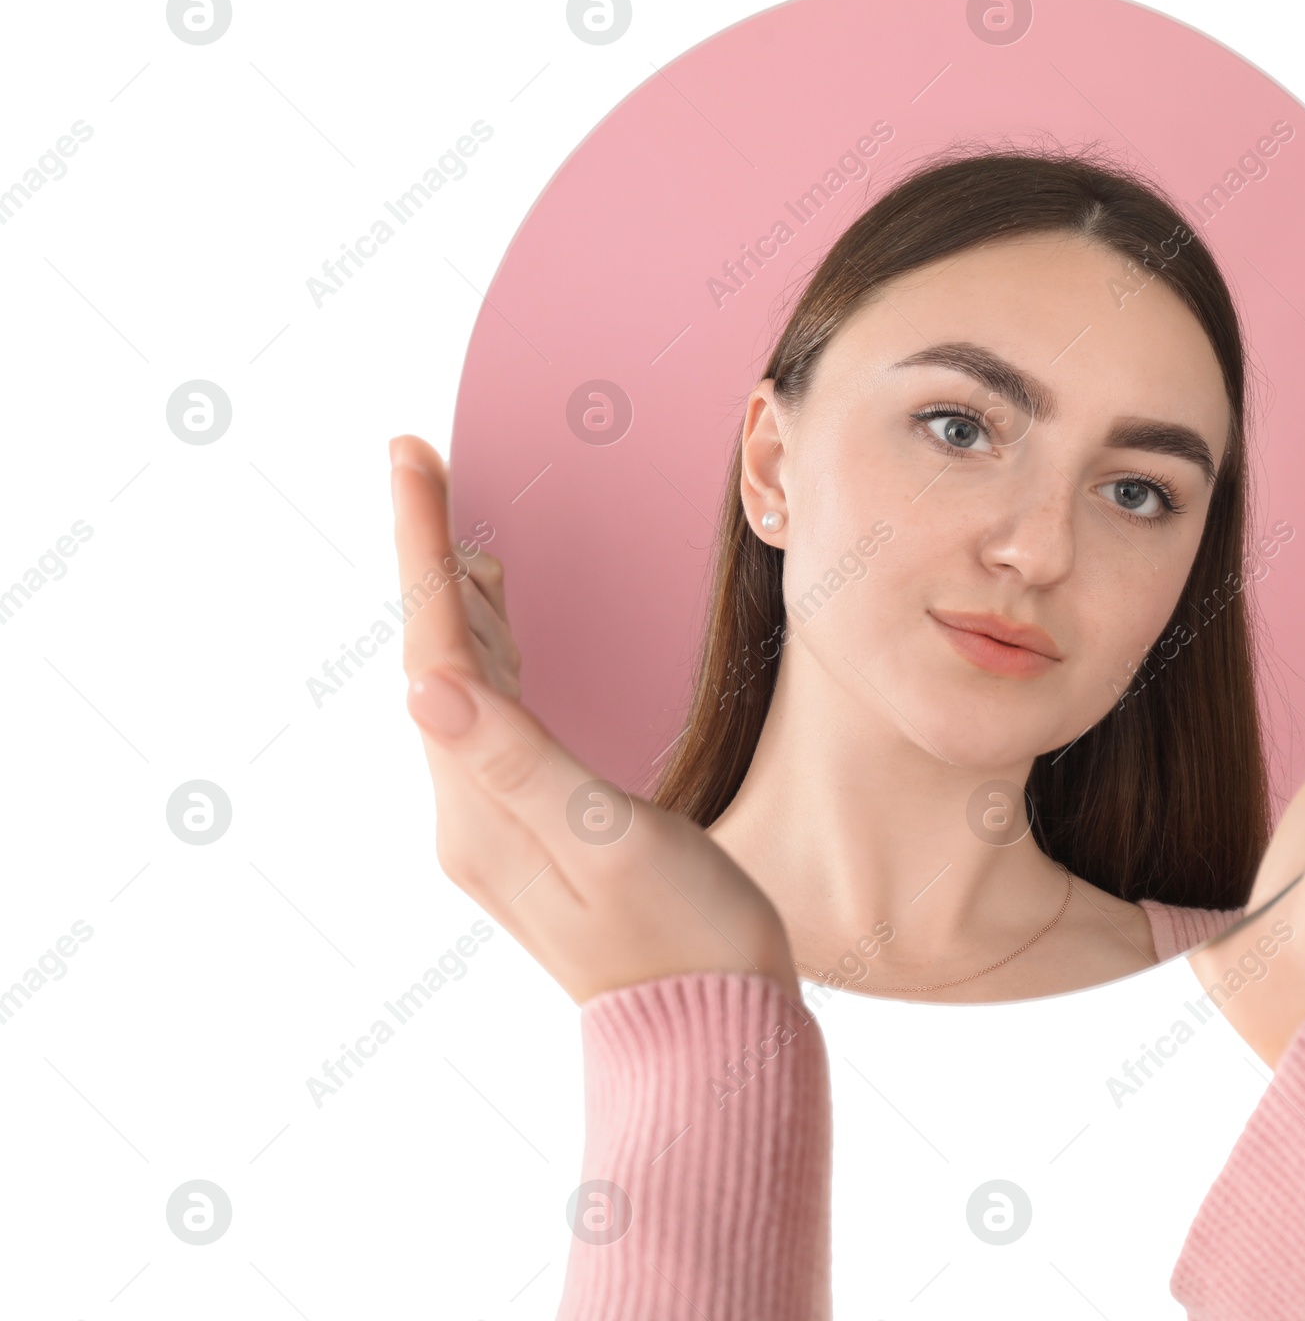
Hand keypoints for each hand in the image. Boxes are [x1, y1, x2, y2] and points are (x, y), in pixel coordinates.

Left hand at [389, 433, 799, 1006]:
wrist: (709, 1032)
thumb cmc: (685, 940)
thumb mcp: (607, 843)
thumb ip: (518, 765)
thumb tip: (425, 688)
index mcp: (481, 809)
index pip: (437, 653)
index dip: (423, 551)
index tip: (410, 457)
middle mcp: (472, 813)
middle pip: (438, 660)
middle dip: (429, 561)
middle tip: (427, 469)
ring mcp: (498, 825)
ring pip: (464, 689)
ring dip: (455, 606)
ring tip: (456, 530)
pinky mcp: (534, 831)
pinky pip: (495, 721)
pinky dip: (493, 659)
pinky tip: (504, 636)